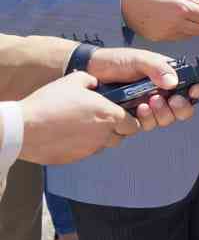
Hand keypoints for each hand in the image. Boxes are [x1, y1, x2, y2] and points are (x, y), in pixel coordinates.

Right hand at [18, 73, 141, 164]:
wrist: (23, 128)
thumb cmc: (49, 103)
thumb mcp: (73, 80)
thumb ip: (91, 80)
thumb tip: (95, 83)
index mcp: (109, 116)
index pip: (133, 124)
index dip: (129, 119)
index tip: (119, 113)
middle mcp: (103, 135)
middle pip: (120, 137)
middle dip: (116, 129)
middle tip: (101, 119)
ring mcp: (89, 149)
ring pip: (103, 146)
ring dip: (99, 138)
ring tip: (83, 126)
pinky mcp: (74, 158)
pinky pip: (85, 152)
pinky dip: (82, 145)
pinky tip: (68, 134)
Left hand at [85, 47, 198, 130]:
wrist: (90, 72)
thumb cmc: (115, 61)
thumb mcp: (139, 59)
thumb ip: (158, 67)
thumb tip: (174, 82)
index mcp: (168, 76)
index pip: (192, 85)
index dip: (197, 90)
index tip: (193, 92)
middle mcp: (163, 92)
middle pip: (184, 108)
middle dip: (181, 108)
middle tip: (172, 100)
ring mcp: (150, 105)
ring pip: (167, 119)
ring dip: (162, 113)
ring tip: (149, 102)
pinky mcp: (135, 117)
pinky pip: (149, 125)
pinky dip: (147, 119)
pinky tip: (138, 109)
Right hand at [120, 0, 198, 41]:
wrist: (123, 2)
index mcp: (181, 8)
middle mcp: (175, 23)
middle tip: (194, 14)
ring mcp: (166, 33)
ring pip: (189, 35)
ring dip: (190, 27)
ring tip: (181, 17)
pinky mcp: (158, 38)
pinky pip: (176, 37)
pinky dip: (179, 32)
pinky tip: (171, 22)